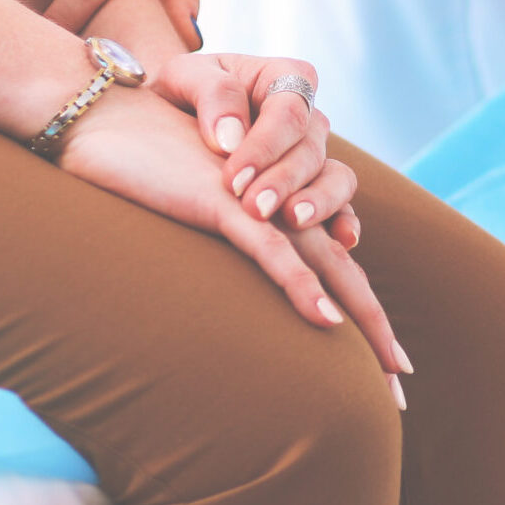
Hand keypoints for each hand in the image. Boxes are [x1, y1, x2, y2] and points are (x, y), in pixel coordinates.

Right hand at [59, 84, 409, 397]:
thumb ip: (221, 242)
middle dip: (376, 334)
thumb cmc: (140, 164)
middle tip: (402, 388)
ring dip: (362, 319)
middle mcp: (280, 204)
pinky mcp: (226, 202)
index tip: (380, 369)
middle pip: (345, 273)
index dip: (360, 315)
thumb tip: (220, 303)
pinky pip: (273, 250)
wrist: (101, 117)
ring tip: (389, 371)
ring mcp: (258, 203)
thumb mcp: (190, 212)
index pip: (332, 266)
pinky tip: (326, 320)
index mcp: (277, 208)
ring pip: (326, 265)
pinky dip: (301, 286)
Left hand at [147, 52, 361, 249]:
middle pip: (311, 148)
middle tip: (254, 209)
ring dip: (319, 202)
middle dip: (283, 181)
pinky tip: (341, 242)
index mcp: (284, 77)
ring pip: (336, 177)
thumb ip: (212, 94)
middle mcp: (308, 115)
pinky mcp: (313, 188)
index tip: (233, 179)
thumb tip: (231, 138)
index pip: (289, 111)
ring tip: (293, 222)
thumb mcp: (183, 76)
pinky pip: (341, 205)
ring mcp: (314, 154)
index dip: (266, 146)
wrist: (172, 116)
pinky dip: (344, 222)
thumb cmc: (181, 91)